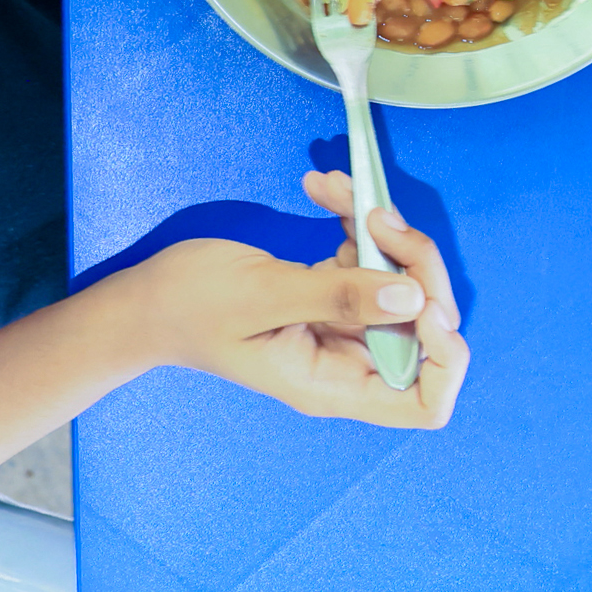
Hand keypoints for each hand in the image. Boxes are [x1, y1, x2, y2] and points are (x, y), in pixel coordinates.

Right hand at [105, 172, 470, 428]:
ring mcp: (343, 326)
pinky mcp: (333, 292)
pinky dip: (355, 220)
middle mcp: (349, 361)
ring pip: (404, 282)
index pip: (426, 402)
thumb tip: (413, 297)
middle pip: (427, 325)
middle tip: (375, 217)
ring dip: (384, 231)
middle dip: (414, 264)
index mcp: (334, 384)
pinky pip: (370, 257)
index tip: (418, 299)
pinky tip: (323, 191)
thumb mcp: (261, 296)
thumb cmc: (188, 307)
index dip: (445, 354)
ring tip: (335, 190)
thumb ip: (337, 297)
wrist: (147, 298)